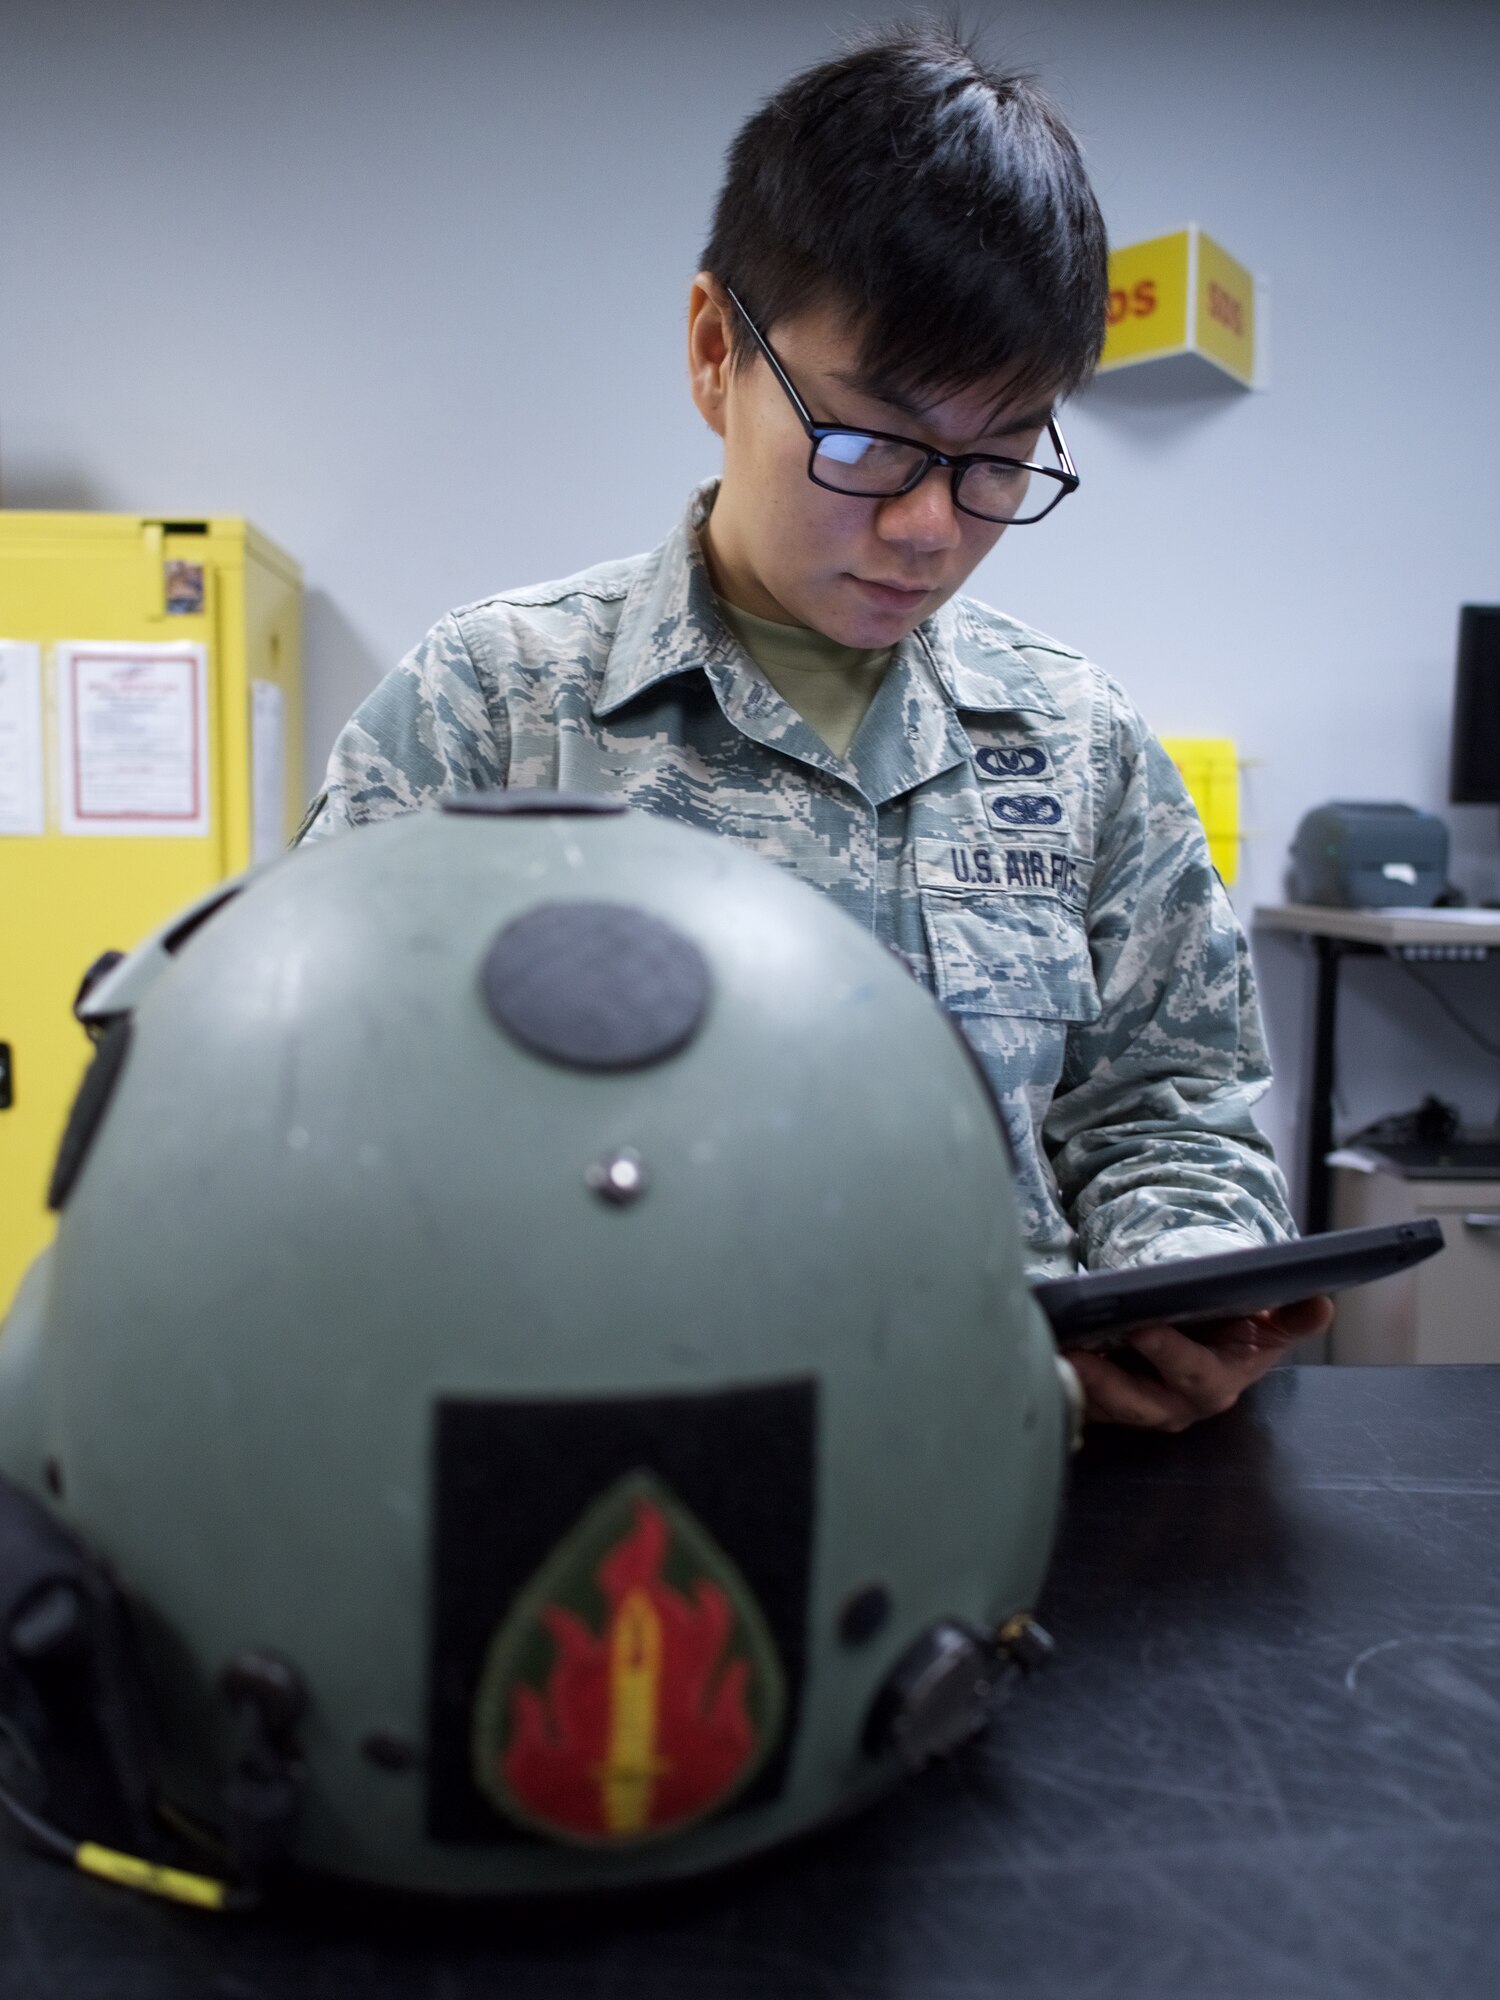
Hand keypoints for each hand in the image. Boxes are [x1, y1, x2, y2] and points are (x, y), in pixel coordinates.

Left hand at [1065, 1293, 1334, 1432]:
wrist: (1212, 1345)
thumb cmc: (1238, 1330)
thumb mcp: (1267, 1323)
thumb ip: (1291, 1316)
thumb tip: (1320, 1302)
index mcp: (1217, 1381)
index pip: (1193, 1373)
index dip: (1168, 1353)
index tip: (1142, 1325)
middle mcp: (1177, 1404)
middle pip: (1140, 1403)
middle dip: (1108, 1381)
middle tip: (1077, 1352)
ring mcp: (1139, 1408)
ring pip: (1104, 1407)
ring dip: (1076, 1386)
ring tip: (1049, 1352)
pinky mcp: (1108, 1406)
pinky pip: (1082, 1403)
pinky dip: (1062, 1385)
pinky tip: (1039, 1357)